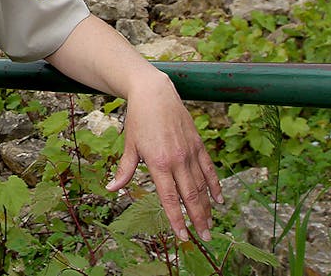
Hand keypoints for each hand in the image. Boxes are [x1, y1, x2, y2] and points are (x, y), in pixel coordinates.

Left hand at [105, 74, 222, 241]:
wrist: (154, 93)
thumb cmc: (139, 120)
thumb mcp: (129, 145)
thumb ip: (125, 170)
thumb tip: (111, 188)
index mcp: (158, 163)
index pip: (170, 198)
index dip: (177, 219)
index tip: (182, 236)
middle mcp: (177, 160)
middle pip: (190, 196)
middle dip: (198, 219)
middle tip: (204, 238)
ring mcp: (189, 152)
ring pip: (201, 185)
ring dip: (207, 207)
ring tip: (210, 225)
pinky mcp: (198, 144)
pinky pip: (209, 168)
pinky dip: (215, 185)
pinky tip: (219, 199)